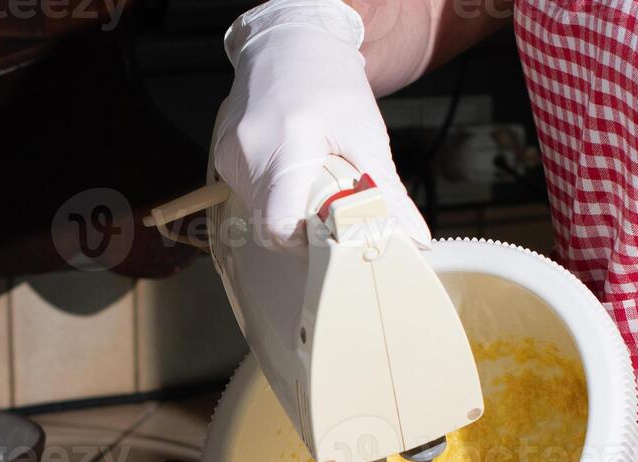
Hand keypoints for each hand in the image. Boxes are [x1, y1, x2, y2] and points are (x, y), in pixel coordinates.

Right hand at [211, 0, 428, 250]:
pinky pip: (249, 193)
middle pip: (270, 224)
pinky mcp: (224, 155)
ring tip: (311, 176)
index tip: (331, 234)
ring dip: (289, 207)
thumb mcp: (367, 135)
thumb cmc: (330, 82)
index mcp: (286, 145)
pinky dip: (275, 191)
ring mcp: (230, 154)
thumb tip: (414, 238)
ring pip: (258, 211)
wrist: (293, 41)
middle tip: (330, 204)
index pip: (280, 227)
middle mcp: (249, 151)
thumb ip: (387, 192)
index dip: (306, 243)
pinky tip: (292, 164)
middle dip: (303, 225)